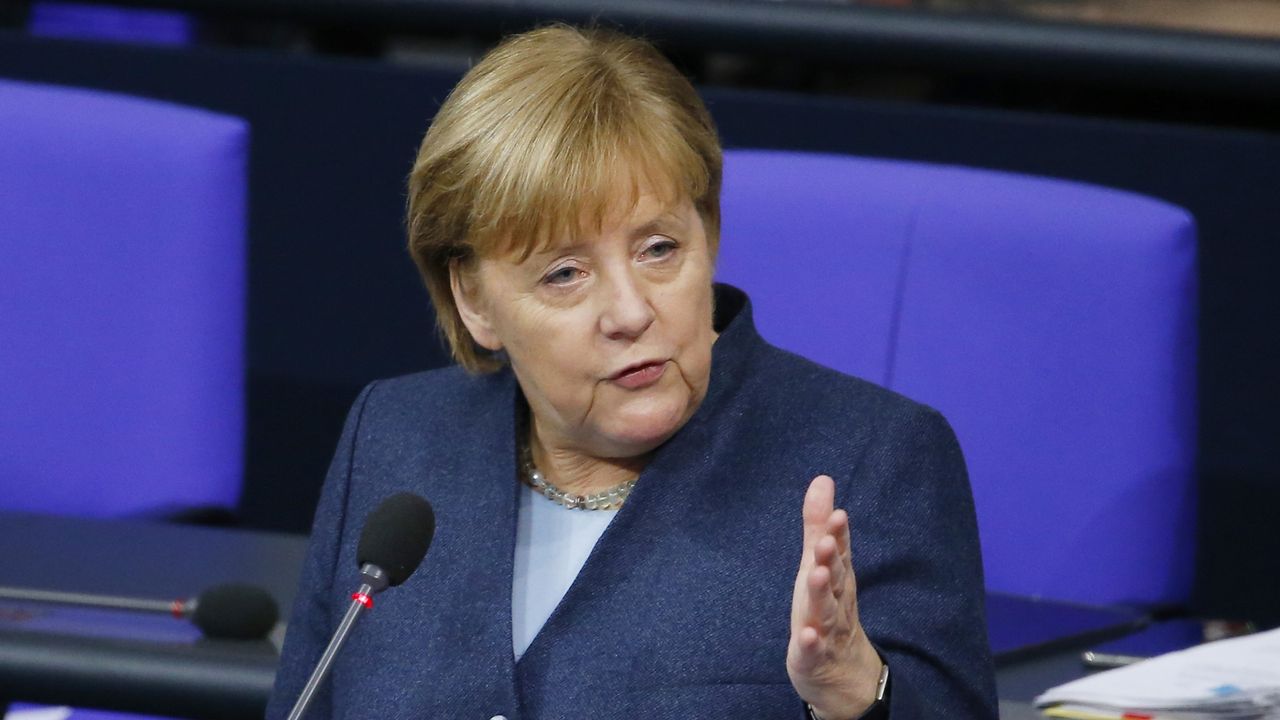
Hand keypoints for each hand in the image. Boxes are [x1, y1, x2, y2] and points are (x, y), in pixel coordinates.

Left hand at [787, 475, 883, 719]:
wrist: (841, 673)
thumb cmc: (828, 608)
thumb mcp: (822, 565)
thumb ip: (819, 525)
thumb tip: (822, 479)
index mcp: (837, 578)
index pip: (840, 553)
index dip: (838, 535)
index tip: (838, 514)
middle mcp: (835, 601)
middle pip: (835, 578)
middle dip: (831, 559)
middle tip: (827, 540)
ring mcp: (826, 630)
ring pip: (825, 610)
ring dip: (821, 593)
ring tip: (817, 575)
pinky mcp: (812, 656)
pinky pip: (812, 650)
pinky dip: (811, 642)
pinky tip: (807, 634)